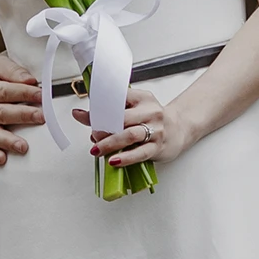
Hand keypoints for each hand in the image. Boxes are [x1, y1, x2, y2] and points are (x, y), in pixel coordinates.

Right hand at [0, 55, 41, 165]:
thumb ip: (14, 71)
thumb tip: (30, 81)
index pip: (4, 92)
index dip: (24, 93)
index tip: (41, 95)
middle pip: (2, 113)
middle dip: (23, 115)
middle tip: (41, 117)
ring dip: (8, 141)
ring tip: (24, 146)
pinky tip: (3, 159)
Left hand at [76, 88, 192, 167]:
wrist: (179, 129)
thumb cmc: (150, 119)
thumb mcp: (133, 109)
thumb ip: (109, 112)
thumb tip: (79, 114)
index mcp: (142, 98)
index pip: (117, 99)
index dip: (99, 107)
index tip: (84, 115)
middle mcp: (150, 111)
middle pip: (122, 118)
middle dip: (103, 128)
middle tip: (92, 135)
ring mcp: (156, 129)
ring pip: (130, 135)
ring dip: (110, 143)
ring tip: (96, 150)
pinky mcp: (158, 146)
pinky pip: (140, 153)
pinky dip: (125, 157)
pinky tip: (113, 161)